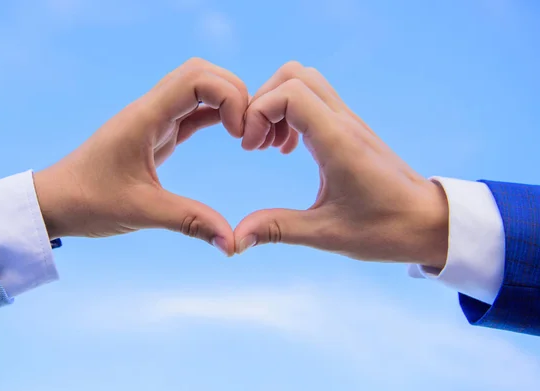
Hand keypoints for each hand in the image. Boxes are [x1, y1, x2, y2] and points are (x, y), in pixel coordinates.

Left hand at [33, 58, 248, 255]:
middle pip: (202, 72)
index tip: (239, 134)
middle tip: (248, 131)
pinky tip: (232, 134)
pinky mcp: (156, 133)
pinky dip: (216, 115)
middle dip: (235, 93)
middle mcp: (150, 109)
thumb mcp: (142, 212)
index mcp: (145, 117)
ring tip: (244, 134)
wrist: (54, 201)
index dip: (229, 97)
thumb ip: (190, 222)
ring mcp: (153, 118)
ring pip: (198, 87)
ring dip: (227, 102)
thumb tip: (232, 244)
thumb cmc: (88, 202)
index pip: (197, 78)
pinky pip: (192, 111)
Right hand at [234, 62, 448, 268]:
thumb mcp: (327, 235)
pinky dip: (292, 113)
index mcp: (338, 142)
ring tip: (270, 145)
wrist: (430, 222)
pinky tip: (289, 149)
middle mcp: (344, 123)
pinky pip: (315, 100)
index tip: (252, 149)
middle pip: (294, 74)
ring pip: (305, 82)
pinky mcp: (351, 129)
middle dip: (263, 101)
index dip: (258, 112)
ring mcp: (350, 122)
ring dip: (277, 105)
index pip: (289, 93)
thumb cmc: (387, 229)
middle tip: (256, 142)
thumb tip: (237, 238)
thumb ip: (278, 229)